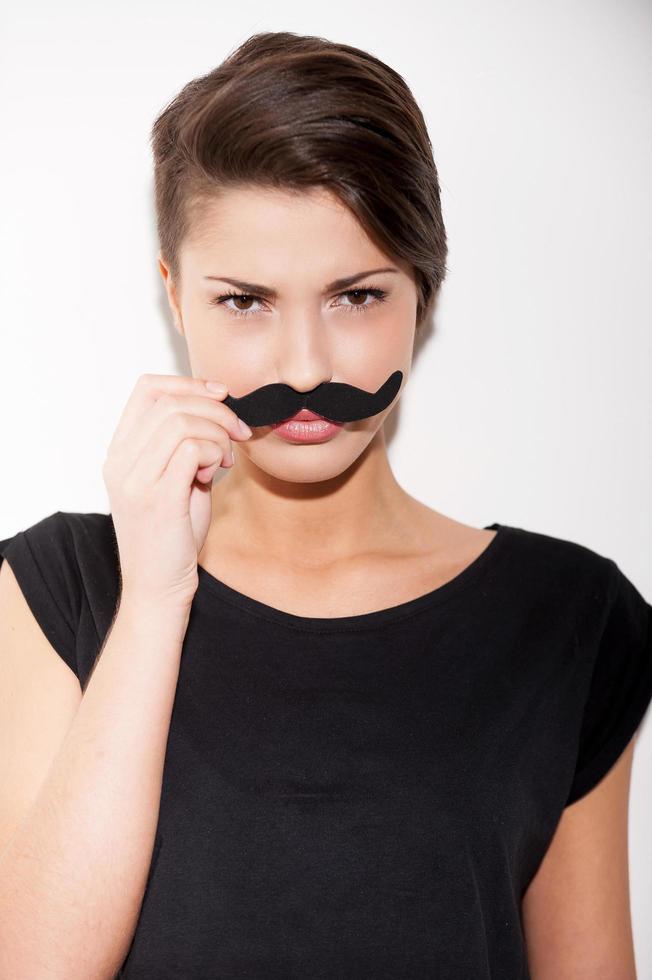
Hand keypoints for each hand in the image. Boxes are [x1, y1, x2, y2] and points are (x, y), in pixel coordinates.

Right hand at [102, 373, 251, 610]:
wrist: (157, 587)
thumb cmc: (172, 536)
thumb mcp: (175, 481)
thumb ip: (186, 446)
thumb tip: (218, 411)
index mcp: (120, 452)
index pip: (147, 389)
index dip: (189, 383)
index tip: (221, 395)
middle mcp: (120, 461)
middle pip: (169, 401)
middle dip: (215, 409)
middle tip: (238, 432)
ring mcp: (135, 479)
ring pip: (182, 421)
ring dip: (218, 433)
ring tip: (226, 459)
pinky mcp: (157, 498)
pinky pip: (193, 449)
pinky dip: (216, 453)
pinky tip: (219, 473)